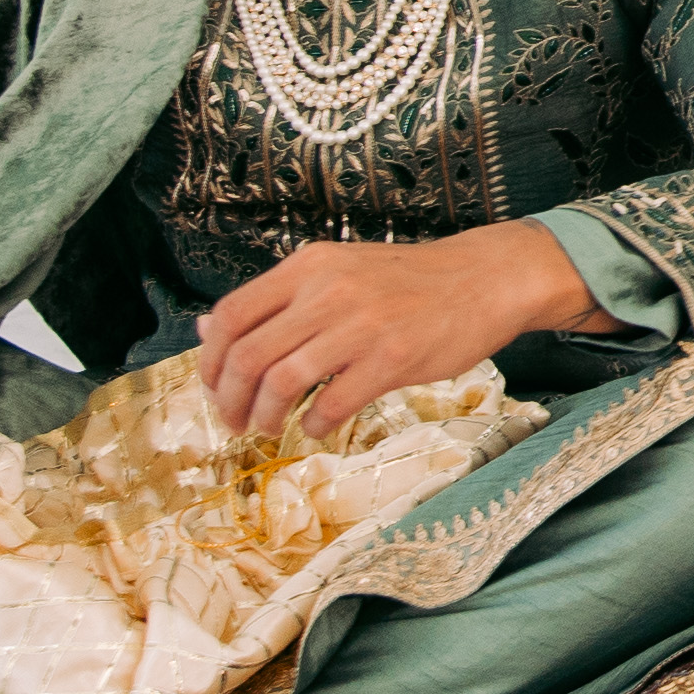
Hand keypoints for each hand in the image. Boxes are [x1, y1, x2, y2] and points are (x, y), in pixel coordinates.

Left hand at [198, 222, 596, 441]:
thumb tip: (209, 328)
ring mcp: (360, 325)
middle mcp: (327, 290)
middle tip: (235, 422)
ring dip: (266, 416)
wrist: (484, 278)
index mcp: (309, 266)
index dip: (210, 360)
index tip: (213, 387)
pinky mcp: (391, 359)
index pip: (233, 314)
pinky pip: (332, 404)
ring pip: (282, 382)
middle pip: (248, 355)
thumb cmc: (410, 281)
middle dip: (230, 400)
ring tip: (269, 428)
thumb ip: (279, 299)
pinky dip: (314, 424)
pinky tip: (317, 426)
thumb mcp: (338, 271)